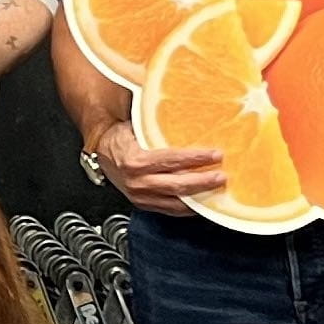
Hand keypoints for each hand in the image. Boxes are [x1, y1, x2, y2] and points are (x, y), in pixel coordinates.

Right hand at [95, 136, 226, 216]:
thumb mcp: (135, 126)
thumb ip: (157, 126)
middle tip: (222, 176)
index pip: (171, 160)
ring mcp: (140, 196)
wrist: (100, 152)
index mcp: (135, 161)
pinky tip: (201, 202)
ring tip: (217, 191)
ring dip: (199, 198)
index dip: (195, 158)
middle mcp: (137, 182)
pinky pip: (170, 210)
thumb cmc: (118, 137)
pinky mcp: (143, 204)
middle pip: (177, 185)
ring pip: (176, 202)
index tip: (215, 154)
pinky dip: (188, 208)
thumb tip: (187, 114)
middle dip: (203, 182)